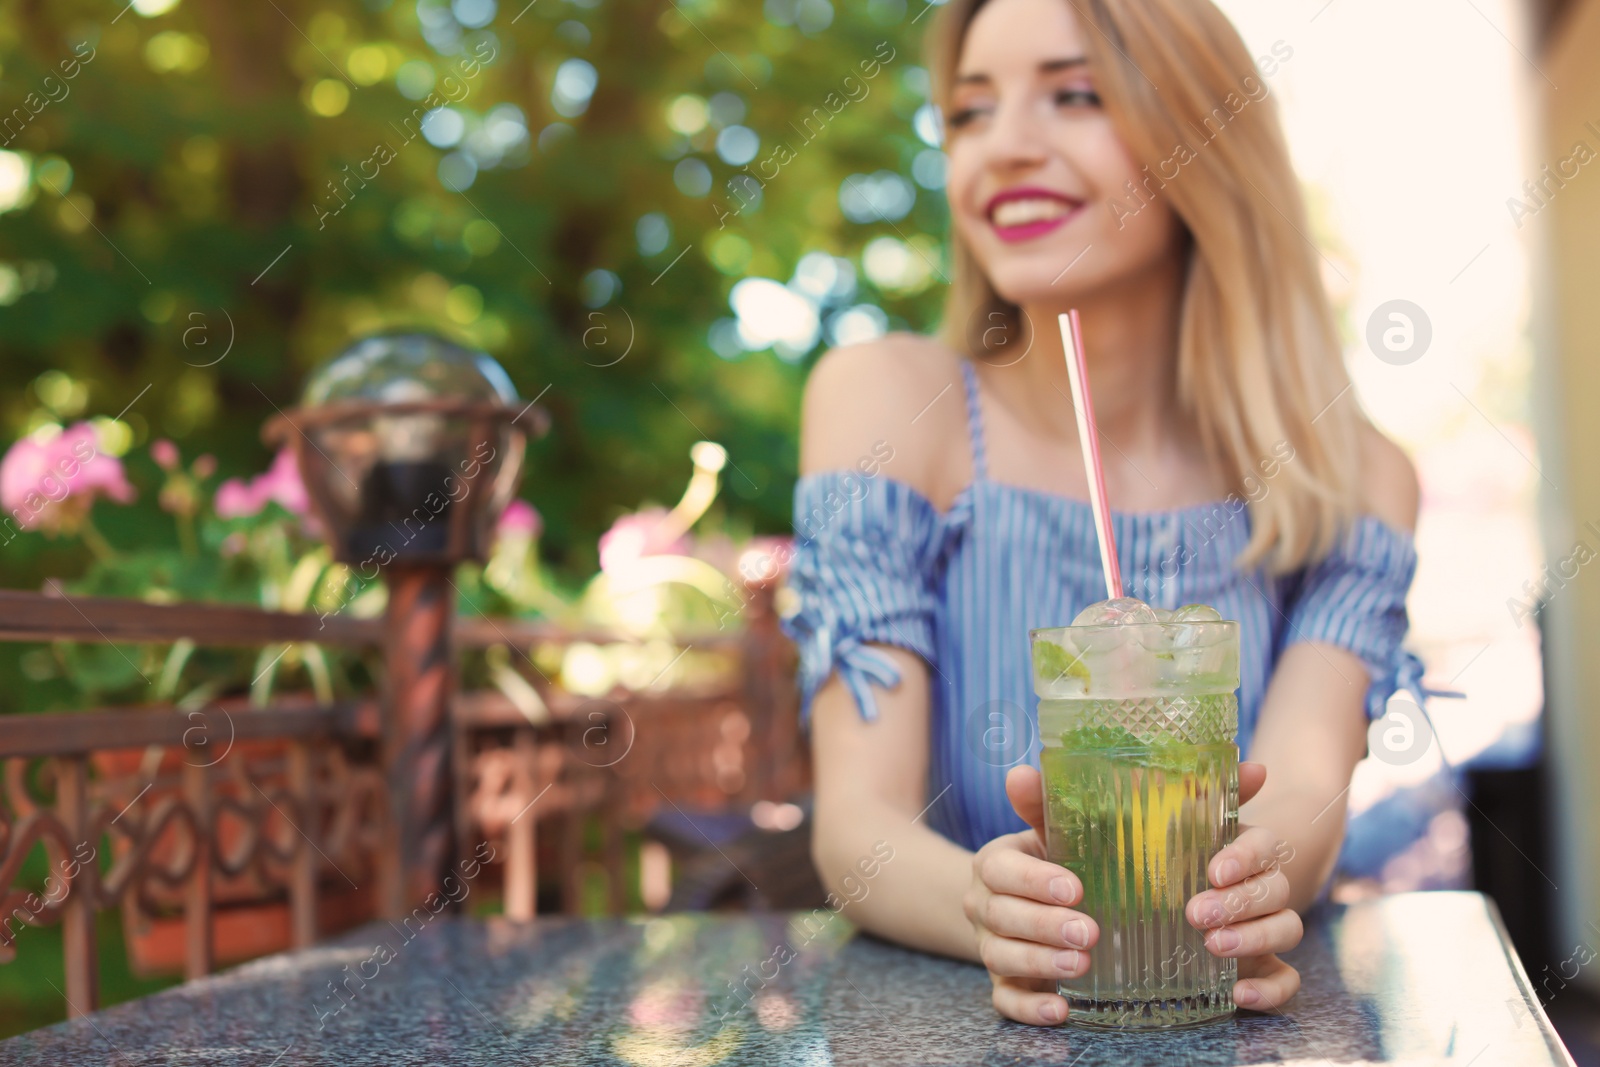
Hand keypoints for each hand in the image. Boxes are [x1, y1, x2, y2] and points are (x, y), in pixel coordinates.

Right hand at [962, 764, 1096, 1025]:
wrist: (1021, 903)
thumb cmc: (1047, 861)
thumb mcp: (1045, 831)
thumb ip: (1038, 804)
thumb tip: (1022, 772)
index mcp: (993, 864)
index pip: (1001, 870)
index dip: (1034, 881)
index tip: (1075, 887)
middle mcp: (984, 908)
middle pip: (1003, 918)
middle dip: (1045, 926)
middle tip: (1089, 931)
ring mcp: (990, 947)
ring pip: (1001, 959)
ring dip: (1040, 964)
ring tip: (1081, 965)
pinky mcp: (1003, 984)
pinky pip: (1004, 1001)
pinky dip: (1029, 1010)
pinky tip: (1060, 1010)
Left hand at [1185, 761, 1302, 1010]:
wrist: (1184, 896)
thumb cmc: (1181, 853)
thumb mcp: (1184, 824)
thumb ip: (1205, 793)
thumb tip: (1251, 765)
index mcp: (1250, 849)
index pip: (1264, 846)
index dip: (1244, 858)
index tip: (1214, 869)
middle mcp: (1267, 886)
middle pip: (1274, 891)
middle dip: (1238, 903)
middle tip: (1196, 911)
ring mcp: (1271, 927)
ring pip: (1286, 930)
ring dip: (1253, 939)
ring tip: (1213, 946)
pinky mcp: (1267, 966)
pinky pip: (1287, 980)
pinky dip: (1270, 991)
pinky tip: (1239, 995)